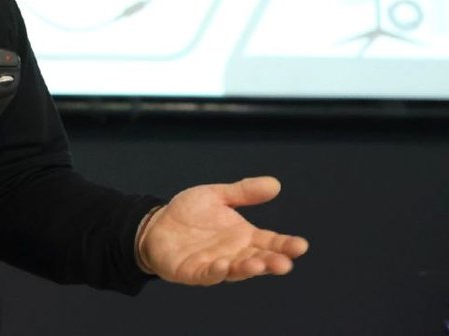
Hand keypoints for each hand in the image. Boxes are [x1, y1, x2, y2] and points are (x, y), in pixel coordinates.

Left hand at [138, 176, 308, 284]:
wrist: (156, 224)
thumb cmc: (190, 213)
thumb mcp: (217, 196)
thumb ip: (243, 192)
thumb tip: (275, 184)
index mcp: (244, 236)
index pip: (271, 242)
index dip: (286, 245)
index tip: (301, 245)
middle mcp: (234, 253)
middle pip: (258, 259)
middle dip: (272, 262)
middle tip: (285, 263)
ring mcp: (216, 264)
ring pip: (236, 270)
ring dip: (247, 268)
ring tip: (258, 264)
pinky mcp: (193, 271)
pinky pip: (207, 273)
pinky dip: (216, 271)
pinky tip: (224, 265)